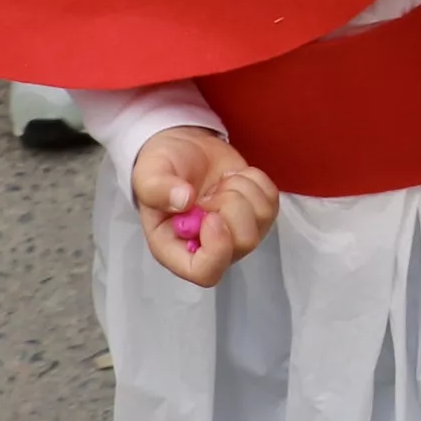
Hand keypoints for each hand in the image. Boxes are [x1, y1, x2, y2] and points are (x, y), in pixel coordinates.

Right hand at [129, 126, 278, 288]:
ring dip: (243, 190)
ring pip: (261, 221)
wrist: (183, 148)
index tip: (212, 216)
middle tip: (212, 191)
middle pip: (243, 243)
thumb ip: (158, 188)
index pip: (205, 272)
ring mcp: (237, 232)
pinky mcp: (256, 212)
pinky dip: (256, 181)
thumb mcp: (149, 174)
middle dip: (231, 206)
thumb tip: (184, 201)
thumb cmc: (162, 168)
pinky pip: (272, 201)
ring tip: (221, 183)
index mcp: (176, 249)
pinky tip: (234, 178)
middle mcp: (210, 248)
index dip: (217, 249)